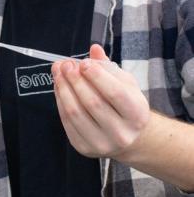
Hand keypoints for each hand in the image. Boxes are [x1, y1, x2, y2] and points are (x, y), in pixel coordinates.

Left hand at [52, 44, 149, 159]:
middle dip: (75, 80)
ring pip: (76, 113)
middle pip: (92, 102)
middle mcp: (121, 133)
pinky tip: (59, 88)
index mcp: (137, 115)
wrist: (129, 138)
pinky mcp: (84, 148)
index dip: (97, 76)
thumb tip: (94, 49)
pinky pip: (67, 122)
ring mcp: (102, 143)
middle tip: (64, 64)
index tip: (83, 62)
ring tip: (58, 73)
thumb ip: (109, 67)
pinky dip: (60, 102)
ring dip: (63, 89)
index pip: (115, 93)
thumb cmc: (126, 105)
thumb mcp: (126, 85)